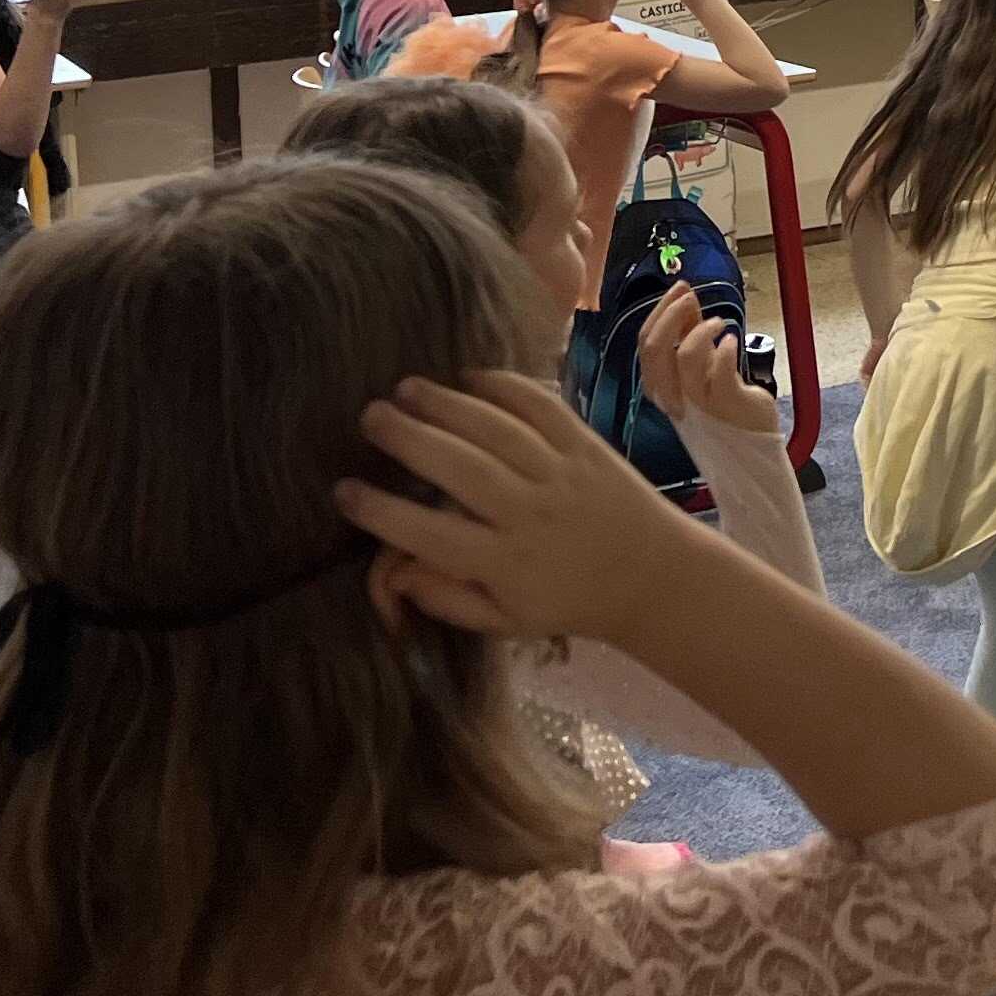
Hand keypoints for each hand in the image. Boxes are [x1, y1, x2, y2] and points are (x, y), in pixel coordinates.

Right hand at [339, 372, 686, 639]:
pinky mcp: (588, 445)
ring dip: (448, 404)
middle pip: (462, 468)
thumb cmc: (567, 601)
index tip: (344, 490)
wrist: (652, 576)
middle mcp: (531, 514)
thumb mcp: (505, 620)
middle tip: (369, 417)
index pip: (432, 535)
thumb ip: (447, 598)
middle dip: (410, 438)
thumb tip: (393, 572)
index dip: (383, 513)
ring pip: (498, 431)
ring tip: (405, 388)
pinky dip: (508, 387)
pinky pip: (544, 408)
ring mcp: (562, 474)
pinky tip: (470, 376)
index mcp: (505, 563)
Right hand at [644, 279, 780, 437]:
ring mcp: (699, 402)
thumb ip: (690, 332)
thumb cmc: (723, 403)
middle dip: (671, 314)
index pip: (645, 343)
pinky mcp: (727, 405)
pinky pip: (720, 372)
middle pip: (654, 349)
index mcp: (661, 386)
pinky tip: (732, 343)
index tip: (679, 290)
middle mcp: (673, 396)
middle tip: (692, 297)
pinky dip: (725, 349)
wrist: (749, 449)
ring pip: (684, 357)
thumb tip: (684, 296)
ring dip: (701, 329)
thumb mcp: (701, 365)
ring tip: (720, 323)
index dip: (659, 312)